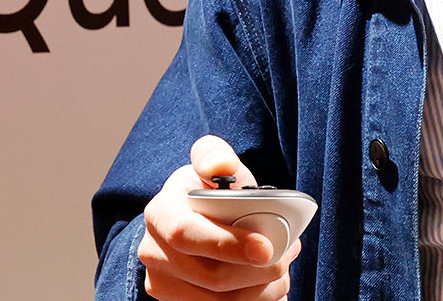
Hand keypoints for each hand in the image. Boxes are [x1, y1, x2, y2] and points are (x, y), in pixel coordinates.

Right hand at [138, 135, 300, 300]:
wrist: (199, 222)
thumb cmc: (208, 192)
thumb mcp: (211, 165)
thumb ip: (214, 156)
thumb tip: (219, 166)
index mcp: (159, 213)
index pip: (184, 234)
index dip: (226, 244)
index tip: (266, 247)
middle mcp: (153, 252)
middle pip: (210, 277)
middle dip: (259, 271)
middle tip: (289, 254)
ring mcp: (163, 285)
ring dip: (262, 291)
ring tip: (282, 270)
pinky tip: (270, 289)